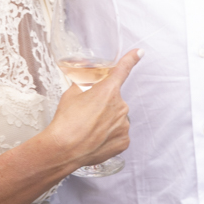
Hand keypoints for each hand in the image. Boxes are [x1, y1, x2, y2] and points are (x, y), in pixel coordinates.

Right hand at [46, 49, 139, 171]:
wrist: (64, 150)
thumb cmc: (66, 122)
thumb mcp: (71, 95)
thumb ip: (83, 85)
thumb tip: (86, 84)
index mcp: (108, 90)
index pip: (123, 70)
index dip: (131, 59)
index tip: (139, 53)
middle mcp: (120, 106)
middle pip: (114, 101)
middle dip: (103, 106)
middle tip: (86, 116)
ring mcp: (124, 125)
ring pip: (117, 119)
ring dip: (106, 122)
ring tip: (88, 130)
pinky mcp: (124, 141)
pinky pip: (118, 134)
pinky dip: (109, 136)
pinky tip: (95, 139)